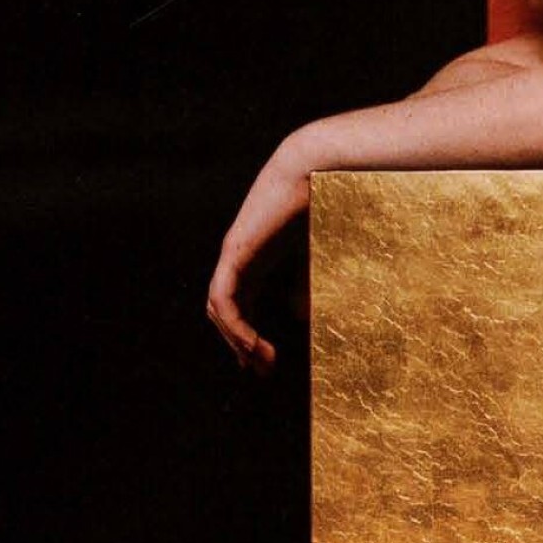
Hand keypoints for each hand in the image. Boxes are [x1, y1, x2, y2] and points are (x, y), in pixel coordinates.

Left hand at [206, 140, 311, 373]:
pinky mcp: (235, 252)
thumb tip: (299, 317)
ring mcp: (233, 254)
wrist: (316, 171)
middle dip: (239, 344)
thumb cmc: (322, 204)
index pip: (238, 302)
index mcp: (255, 256)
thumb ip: (304, 285)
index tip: (262, 361)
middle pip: (225, 311)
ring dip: (237, 341)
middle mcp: (238, 257)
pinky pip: (225, 299)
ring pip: (220, 309)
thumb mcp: (314, 257)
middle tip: (260, 371)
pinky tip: (251, 346)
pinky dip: (235, 326)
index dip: (245, 333)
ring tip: (261, 363)